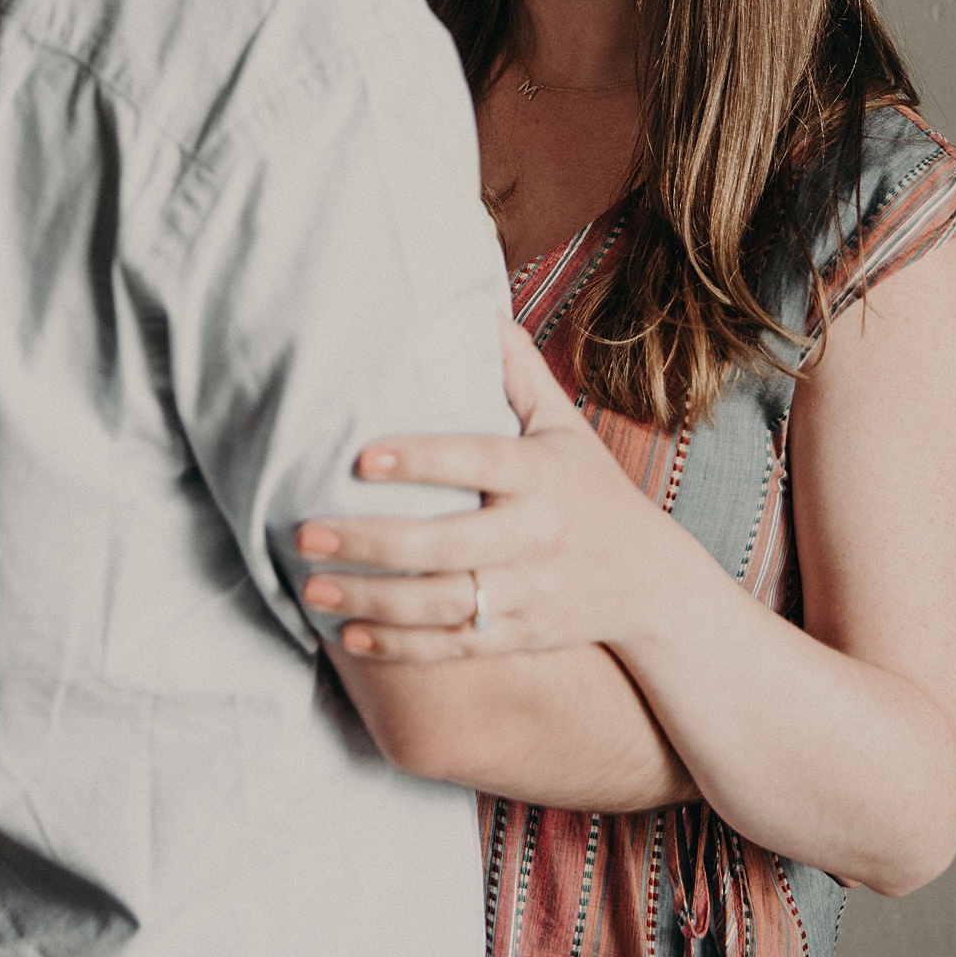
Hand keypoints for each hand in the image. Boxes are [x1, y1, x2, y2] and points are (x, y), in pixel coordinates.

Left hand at [297, 322, 669, 661]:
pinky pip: (452, 647)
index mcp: (540, 474)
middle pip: (445, 545)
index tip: (361, 456)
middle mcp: (534, 536)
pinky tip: (349, 636)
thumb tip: (476, 308)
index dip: (420, 459)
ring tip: (313, 587)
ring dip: (372, 599)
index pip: (475, 462)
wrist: (650, 581)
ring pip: (441, 605)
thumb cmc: (588, 487)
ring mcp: (527, 593)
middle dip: (370, 543)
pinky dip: (399, 648)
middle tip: (306, 534)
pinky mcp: (519, 637)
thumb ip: (518, 370)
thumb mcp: (564, 424)